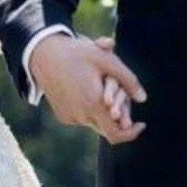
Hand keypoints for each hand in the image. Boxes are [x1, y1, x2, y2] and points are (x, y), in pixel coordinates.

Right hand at [29, 31, 146, 144]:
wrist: (43, 54)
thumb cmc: (77, 53)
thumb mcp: (105, 60)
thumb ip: (128, 79)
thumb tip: (142, 98)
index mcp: (93, 104)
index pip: (116, 133)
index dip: (131, 133)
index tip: (141, 124)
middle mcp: (81, 115)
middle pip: (107, 127)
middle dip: (118, 116)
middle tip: (123, 99)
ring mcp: (70, 117)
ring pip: (95, 122)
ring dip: (103, 112)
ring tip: (103, 91)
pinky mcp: (63, 116)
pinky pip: (82, 119)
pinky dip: (89, 111)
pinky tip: (87, 91)